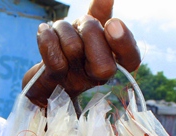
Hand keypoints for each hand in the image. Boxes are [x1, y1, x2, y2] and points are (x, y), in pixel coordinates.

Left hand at [22, 0, 139, 107]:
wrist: (45, 75)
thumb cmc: (74, 49)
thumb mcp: (90, 32)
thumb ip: (101, 14)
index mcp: (114, 63)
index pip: (131, 60)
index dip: (124, 43)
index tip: (112, 23)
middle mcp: (97, 77)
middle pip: (103, 62)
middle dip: (90, 30)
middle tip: (81, 23)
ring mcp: (76, 82)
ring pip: (74, 49)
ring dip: (65, 28)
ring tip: (60, 29)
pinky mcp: (54, 81)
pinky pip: (54, 59)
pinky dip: (47, 37)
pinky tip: (45, 30)